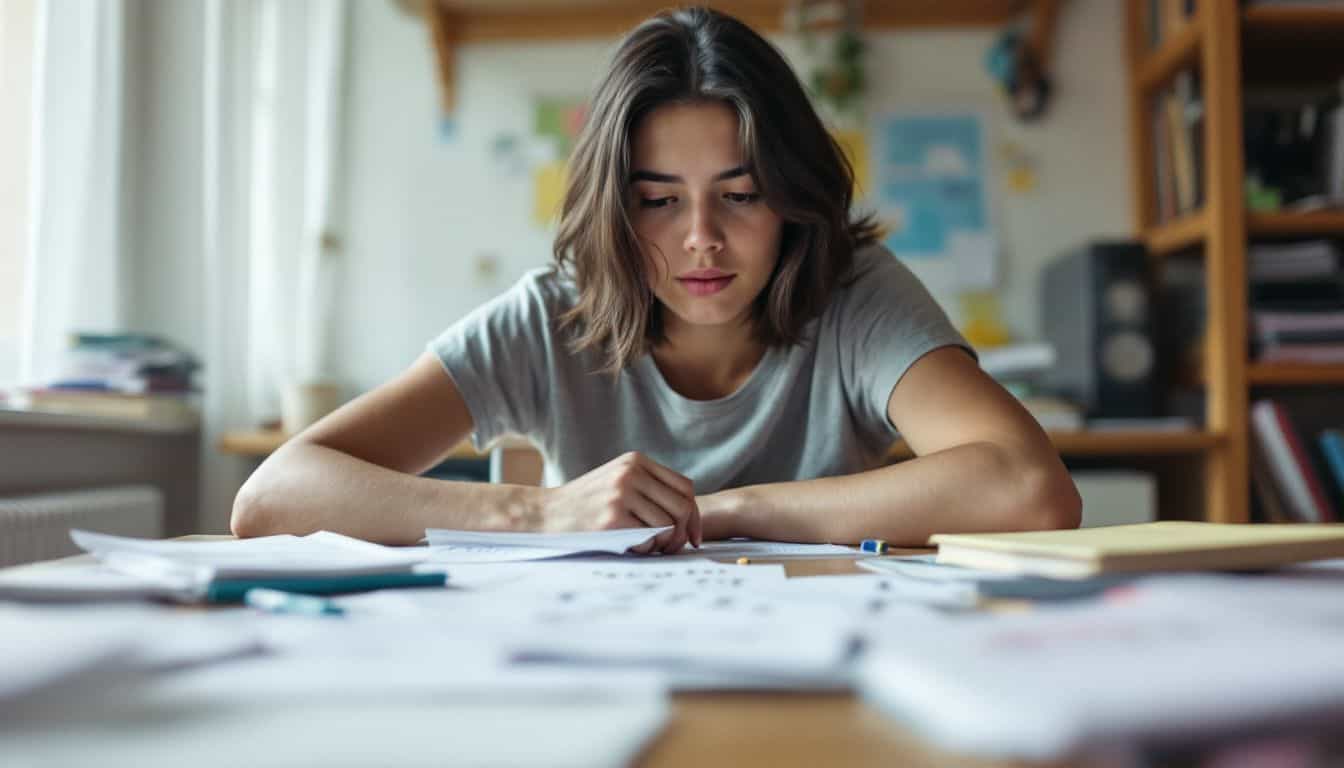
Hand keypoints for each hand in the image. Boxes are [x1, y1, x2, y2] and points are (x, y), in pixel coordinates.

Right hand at [538, 452, 700, 553]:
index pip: (685, 487)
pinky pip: (650, 539)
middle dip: (684, 533)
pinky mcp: (613, 518)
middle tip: (673, 548)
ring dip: (663, 544)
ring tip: (647, 547)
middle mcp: (631, 473)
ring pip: (669, 525)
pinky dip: (646, 549)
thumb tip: (690, 514)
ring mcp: (622, 495)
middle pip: (683, 507)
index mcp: (636, 461)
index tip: (692, 535)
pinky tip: (632, 548)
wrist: (544, 513)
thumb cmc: (585, 504)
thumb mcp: (617, 481)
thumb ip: (649, 488)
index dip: (694, 515)